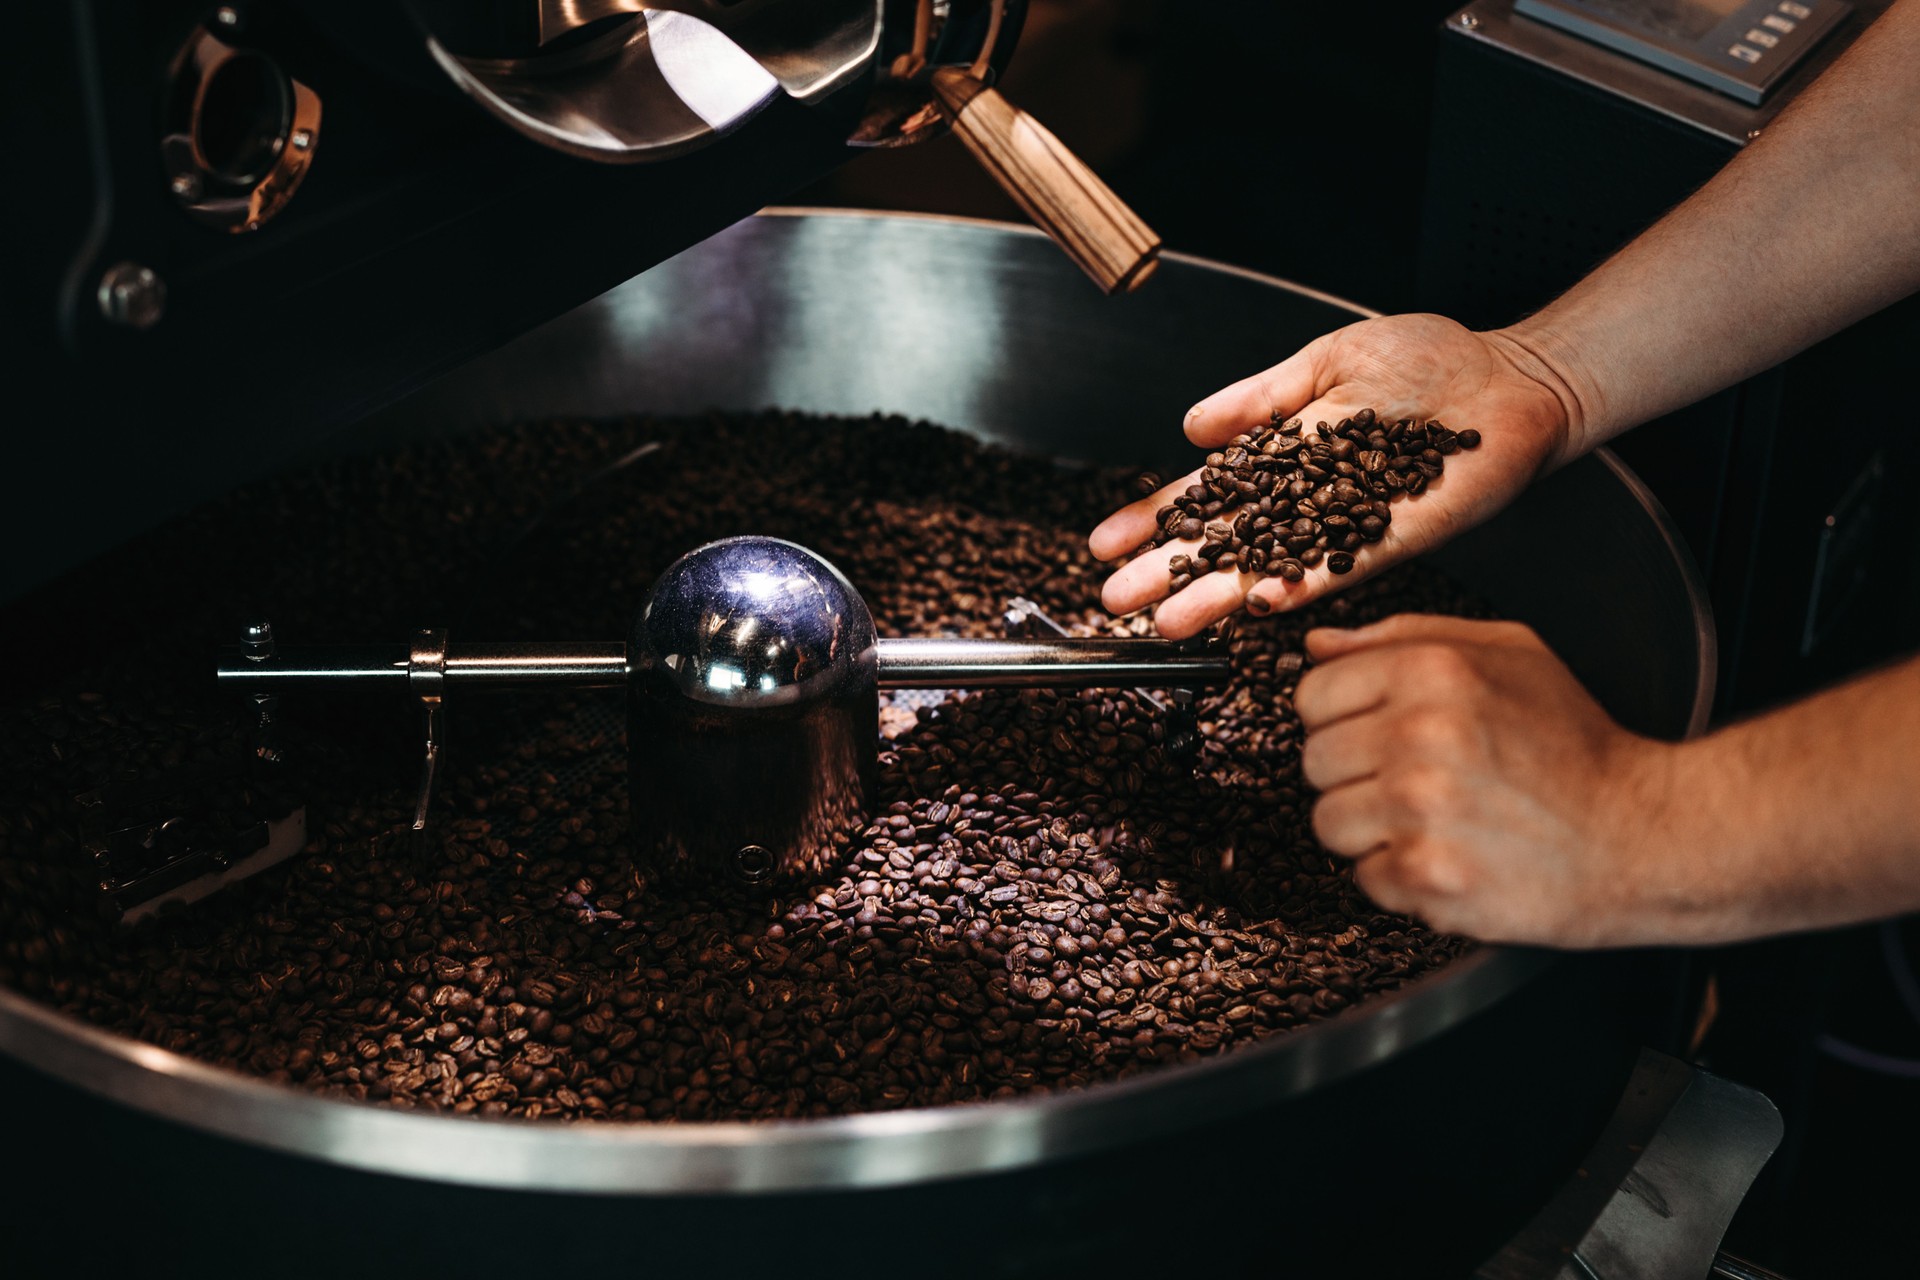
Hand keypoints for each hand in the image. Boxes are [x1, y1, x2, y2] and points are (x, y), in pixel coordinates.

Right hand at [1088, 314, 1580, 638]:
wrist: (1509, 376)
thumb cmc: (1429, 359)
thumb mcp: (1327, 360)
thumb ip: (1261, 396)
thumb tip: (1191, 427)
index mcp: (1282, 454)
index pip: (1204, 493)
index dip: (1153, 518)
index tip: (1106, 544)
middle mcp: (1305, 498)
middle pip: (1223, 541)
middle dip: (1167, 571)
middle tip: (1115, 600)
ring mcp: (1344, 523)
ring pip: (1268, 567)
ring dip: (1216, 596)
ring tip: (1167, 622)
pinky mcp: (1391, 537)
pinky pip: (1337, 569)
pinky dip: (1298, 588)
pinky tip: (1256, 606)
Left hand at [1294, 614, 1678, 947]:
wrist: (1645, 835)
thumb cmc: (1577, 745)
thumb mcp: (1510, 653)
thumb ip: (1405, 636)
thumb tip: (1319, 645)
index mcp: (1433, 672)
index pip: (1312, 695)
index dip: (1342, 717)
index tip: (1379, 733)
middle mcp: (1419, 736)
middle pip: (1314, 761)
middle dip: (1357, 774)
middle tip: (1419, 781)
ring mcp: (1420, 811)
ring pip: (1329, 822)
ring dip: (1372, 829)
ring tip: (1435, 821)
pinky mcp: (1428, 877)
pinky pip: (1364, 877)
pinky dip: (1400, 877)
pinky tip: (1451, 856)